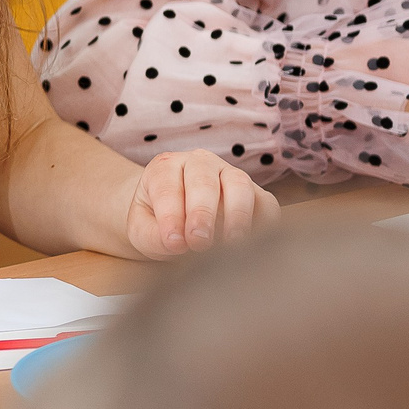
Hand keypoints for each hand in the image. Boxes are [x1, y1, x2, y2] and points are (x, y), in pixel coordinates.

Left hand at [123, 149, 277, 256]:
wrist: (173, 219)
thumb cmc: (156, 223)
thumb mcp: (143, 230)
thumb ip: (154, 236)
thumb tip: (178, 244)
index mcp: (165, 167)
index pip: (167, 186)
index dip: (170, 215)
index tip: (173, 242)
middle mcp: (199, 163)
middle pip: (203, 181)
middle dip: (203, 213)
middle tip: (200, 242)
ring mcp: (229, 174)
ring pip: (239, 184)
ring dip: (237, 215)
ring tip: (232, 243)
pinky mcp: (254, 193)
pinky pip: (265, 202)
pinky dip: (264, 222)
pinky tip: (255, 243)